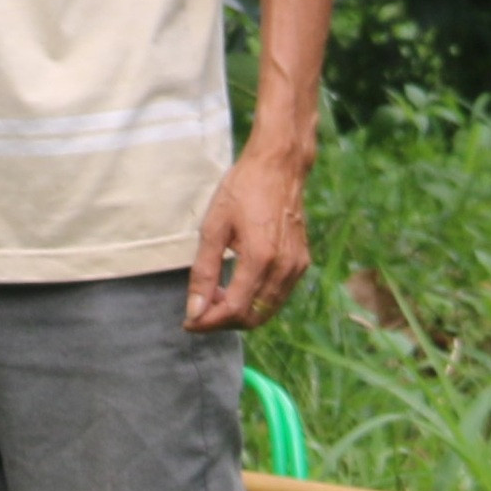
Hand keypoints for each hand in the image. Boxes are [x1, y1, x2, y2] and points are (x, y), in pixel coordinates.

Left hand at [183, 149, 310, 332]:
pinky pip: (278, 297)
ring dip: (239, 313)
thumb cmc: (243, 190)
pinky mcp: (301, 263)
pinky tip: (236, 285)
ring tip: (216, 294)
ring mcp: (295, 267)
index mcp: (260, 258)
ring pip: (266, 312)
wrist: (278, 167)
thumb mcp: (213, 227)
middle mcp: (283, 267)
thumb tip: (195, 310)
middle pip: (252, 318)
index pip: (233, 310)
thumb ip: (204, 272)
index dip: (208, 322)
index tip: (189, 321)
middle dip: (222, 321)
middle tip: (199, 307)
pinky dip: (255, 302)